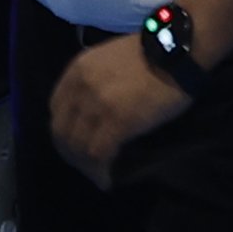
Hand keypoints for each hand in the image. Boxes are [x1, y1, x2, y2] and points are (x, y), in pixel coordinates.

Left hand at [46, 27, 193, 186]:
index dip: (64, 132)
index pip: (56, 110)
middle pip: (61, 131)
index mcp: (77, 70)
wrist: (176, 52)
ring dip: (86, 167)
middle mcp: (80, 87)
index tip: (77, 144)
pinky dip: (100, 172)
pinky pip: (98, 154)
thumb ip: (94, 81)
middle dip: (71, 154)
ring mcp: (97, 104)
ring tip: (99, 175)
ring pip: (78, 146)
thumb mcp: (109, 60)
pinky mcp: (117, 121)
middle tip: (86, 167)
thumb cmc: (151, 54)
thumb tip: (92, 111)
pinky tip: (108, 179)